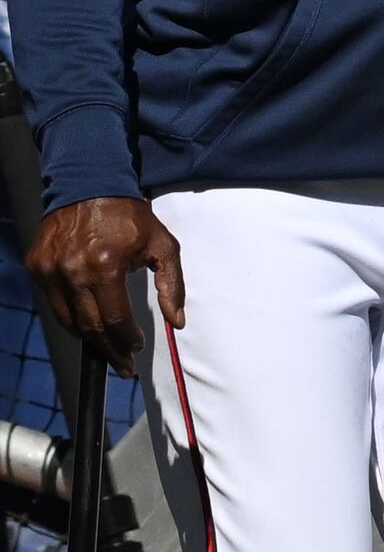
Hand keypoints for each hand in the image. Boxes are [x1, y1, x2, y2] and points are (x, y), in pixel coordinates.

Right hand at [22, 197, 182, 375]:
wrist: (89, 186)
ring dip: (89, 340)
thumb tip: (178, 322)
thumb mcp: (163, 246)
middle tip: (123, 365)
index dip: (127, 340)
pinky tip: (87, 326)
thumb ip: (173, 286)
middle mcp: (73, 272)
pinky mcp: (37, 266)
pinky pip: (54, 304)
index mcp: (105, 267)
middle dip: (109, 350)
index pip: (116, 319)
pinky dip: (70, 318)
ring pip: (68, 320)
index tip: (137, 349)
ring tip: (107, 351)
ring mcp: (50, 270)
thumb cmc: (130, 217)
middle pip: (91, 326)